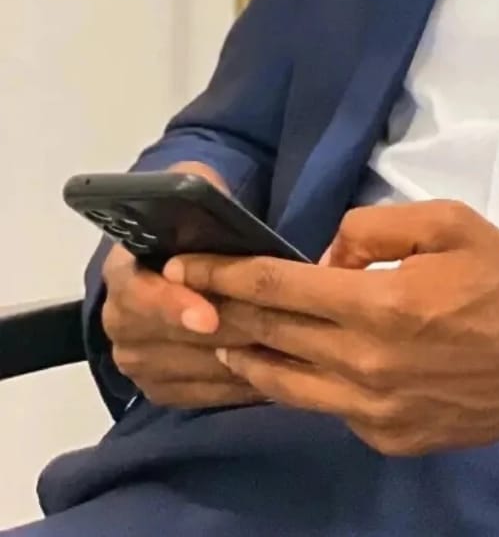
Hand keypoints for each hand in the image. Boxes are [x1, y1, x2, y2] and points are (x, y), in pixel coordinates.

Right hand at [100, 161, 261, 408]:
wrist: (182, 255)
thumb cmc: (195, 221)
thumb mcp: (196, 192)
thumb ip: (201, 193)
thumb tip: (215, 202)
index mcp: (123, 272)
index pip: (142, 296)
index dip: (175, 306)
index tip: (208, 315)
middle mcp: (120, 322)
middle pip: (175, 339)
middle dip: (228, 333)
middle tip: (278, 330)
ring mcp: (137, 360)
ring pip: (194, 371)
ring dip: (240, 363)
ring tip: (288, 351)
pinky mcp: (160, 387)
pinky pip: (202, 397)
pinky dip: (239, 387)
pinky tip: (277, 373)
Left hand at [169, 200, 498, 455]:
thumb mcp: (452, 222)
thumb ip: (377, 228)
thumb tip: (328, 253)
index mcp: (382, 304)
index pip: (280, 288)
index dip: (224, 274)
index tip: (183, 262)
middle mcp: (367, 364)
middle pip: (271, 336)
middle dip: (222, 309)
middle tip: (185, 293)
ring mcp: (375, 411)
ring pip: (286, 383)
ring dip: (248, 355)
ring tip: (223, 334)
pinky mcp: (389, 439)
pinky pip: (329, 406)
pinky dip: (304, 381)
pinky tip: (296, 363)